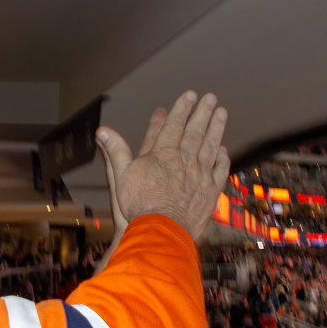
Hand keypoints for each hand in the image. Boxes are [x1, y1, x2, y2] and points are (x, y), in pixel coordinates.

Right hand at [96, 91, 229, 240]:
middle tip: (210, 99)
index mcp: (163, 153)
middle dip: (202, 113)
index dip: (181, 109)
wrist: (162, 231)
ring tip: (221, 114)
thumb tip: (103, 131)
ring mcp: (200, 175)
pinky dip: (222, 159)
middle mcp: (185, 159)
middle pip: (195, 131)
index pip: (174, 125)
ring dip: (216, 129)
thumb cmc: (140, 205)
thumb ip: (115, 151)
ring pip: (210, 146)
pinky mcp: (209, 191)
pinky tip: (224, 150)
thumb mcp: (121, 175)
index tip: (190, 96)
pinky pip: (219, 170)